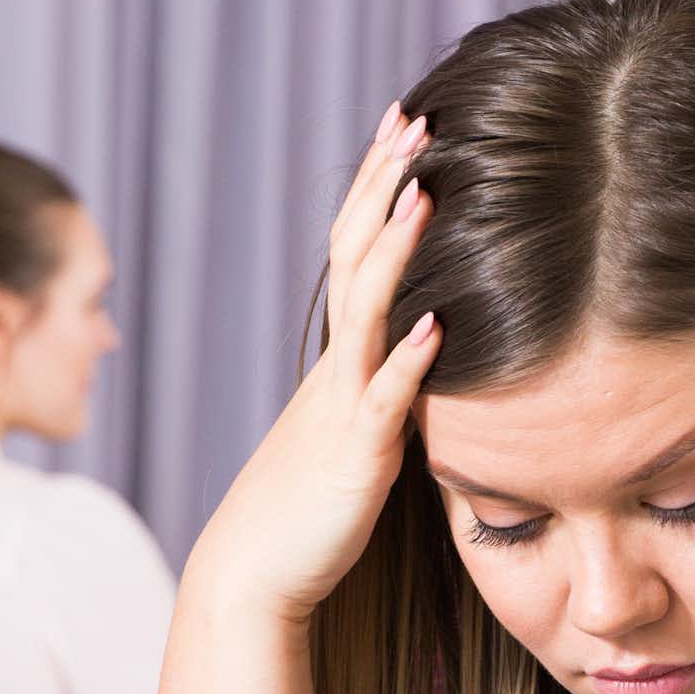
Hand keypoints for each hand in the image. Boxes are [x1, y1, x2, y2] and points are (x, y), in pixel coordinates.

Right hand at [187, 103, 440, 622]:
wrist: (256, 572)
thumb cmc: (311, 511)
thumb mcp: (360, 435)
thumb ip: (393, 393)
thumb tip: (438, 359)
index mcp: (340, 360)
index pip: (357, 253)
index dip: (379, 190)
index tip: (408, 129)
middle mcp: (337, 368)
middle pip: (356, 257)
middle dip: (384, 188)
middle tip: (413, 120)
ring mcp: (341, 406)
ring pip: (367, 311)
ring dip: (396, 249)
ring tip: (426, 191)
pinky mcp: (355, 455)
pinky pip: (384, 400)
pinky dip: (409, 359)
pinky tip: (437, 322)